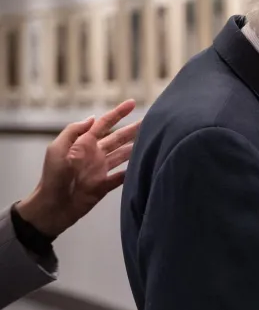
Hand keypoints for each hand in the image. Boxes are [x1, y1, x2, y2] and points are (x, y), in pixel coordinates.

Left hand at [16, 99, 140, 237]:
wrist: (54, 206)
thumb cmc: (53, 177)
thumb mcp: (57, 150)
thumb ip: (74, 132)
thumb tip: (93, 118)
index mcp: (83, 144)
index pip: (103, 124)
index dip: (117, 113)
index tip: (132, 103)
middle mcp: (95, 154)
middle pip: (118, 138)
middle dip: (133, 129)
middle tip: (152, 122)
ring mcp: (101, 169)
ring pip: (124, 155)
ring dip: (137, 148)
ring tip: (154, 140)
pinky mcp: (106, 185)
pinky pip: (123, 175)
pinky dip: (133, 170)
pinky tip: (146, 165)